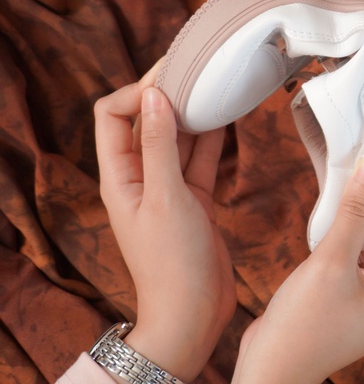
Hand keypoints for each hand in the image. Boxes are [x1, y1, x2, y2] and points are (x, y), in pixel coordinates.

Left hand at [95, 65, 235, 383]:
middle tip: (199, 68)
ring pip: (177, 135)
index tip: (172, 82)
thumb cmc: (172, 264)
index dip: (137, 92)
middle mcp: (140, 177)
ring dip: (193, 110)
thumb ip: (161, 146)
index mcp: (119, 177)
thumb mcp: (167, 198)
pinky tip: (229, 114)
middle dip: (168, 92)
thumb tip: (156, 95)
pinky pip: (201, 155)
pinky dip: (213, 134)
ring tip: (217, 84)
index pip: (113, 115)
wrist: (193, 315)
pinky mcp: (195, 198)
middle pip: (146, 120)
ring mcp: (168, 187)